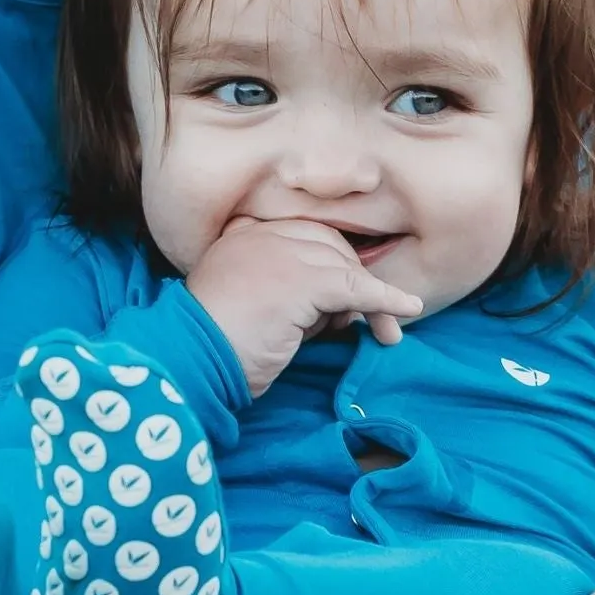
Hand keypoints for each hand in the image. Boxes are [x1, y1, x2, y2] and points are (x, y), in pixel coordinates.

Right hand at [188, 216, 423, 396]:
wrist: (188, 360)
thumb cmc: (216, 347)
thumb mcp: (253, 309)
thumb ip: (289, 295)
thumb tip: (340, 309)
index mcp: (244, 235)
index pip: (307, 238)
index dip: (333, 268)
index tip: (347, 304)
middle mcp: (261, 234)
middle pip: (331, 248)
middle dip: (357, 284)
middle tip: (374, 324)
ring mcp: (280, 252)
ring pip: (344, 269)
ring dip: (373, 300)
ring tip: (385, 334)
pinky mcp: (300, 280)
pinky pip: (355, 288)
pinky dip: (385, 300)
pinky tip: (406, 310)